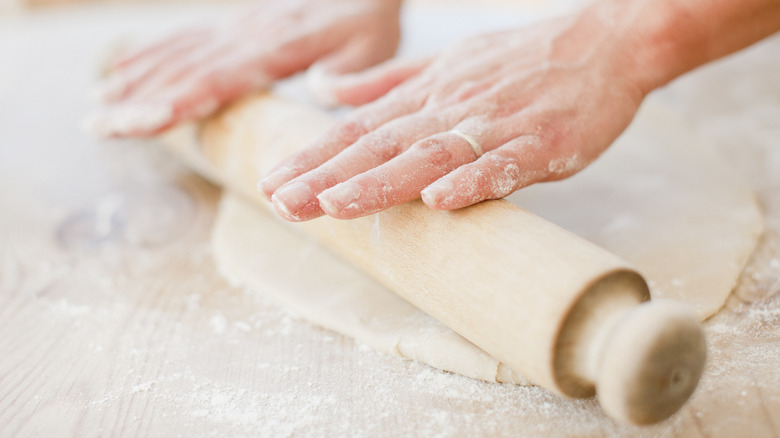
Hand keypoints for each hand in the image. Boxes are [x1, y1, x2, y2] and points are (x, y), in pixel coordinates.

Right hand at [86, 0, 401, 136]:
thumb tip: (320, 89)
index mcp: (276, 48)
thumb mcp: (368, 47)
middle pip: (183, 70)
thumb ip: (345, 72)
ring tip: (95, 107)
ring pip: (176, 56)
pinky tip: (121, 68)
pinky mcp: (232, 29)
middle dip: (138, 99)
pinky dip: (150, 55)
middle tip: (96, 125)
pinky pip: (184, 40)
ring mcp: (234, 31)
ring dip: (134, 80)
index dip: (178, 99)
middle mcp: (245, 38)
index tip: (141, 120)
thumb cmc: (366, 22)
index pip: (219, 77)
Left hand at [259, 11, 646, 220]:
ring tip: (337, 206)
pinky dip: (474, 180)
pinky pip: (505, 163)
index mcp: (426, 94)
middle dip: (328, 176)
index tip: (272, 183)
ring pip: (431, 154)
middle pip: (381, 144)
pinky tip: (441, 201)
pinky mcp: (543, 142)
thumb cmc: (520, 59)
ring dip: (383, 181)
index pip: (358, 128)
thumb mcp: (443, 63)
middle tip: (282, 203)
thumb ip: (384, 82)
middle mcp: (451, 107)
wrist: (603, 41)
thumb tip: (323, 89)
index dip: (314, 157)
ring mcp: (496, 124)